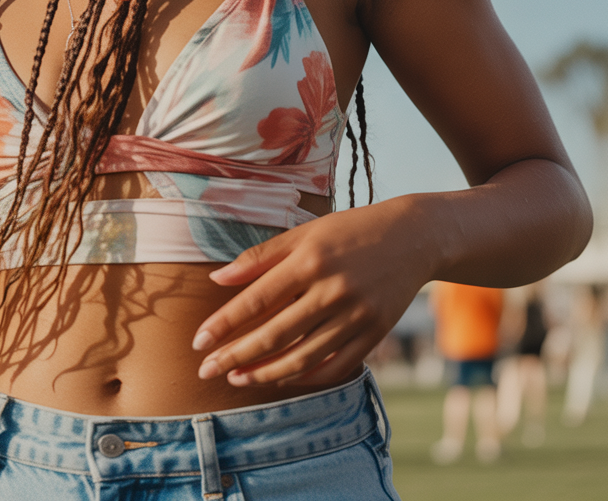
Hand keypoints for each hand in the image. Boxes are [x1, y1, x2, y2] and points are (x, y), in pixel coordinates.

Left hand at [191, 199, 432, 388]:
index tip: (198, 342)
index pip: (256, 300)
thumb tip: (217, 279)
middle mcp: (332, 290)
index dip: (224, 324)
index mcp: (309, 261)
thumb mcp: (303, 233)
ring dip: (266, 373)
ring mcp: (356, 316)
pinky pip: (336, 367)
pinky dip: (306, 378)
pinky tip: (281, 378)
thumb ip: (260, 257)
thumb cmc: (347, 231)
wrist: (412, 237)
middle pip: (275, 334)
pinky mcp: (375, 333)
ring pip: (303, 357)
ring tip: (237, 378)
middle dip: (236, 356)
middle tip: (207, 371)